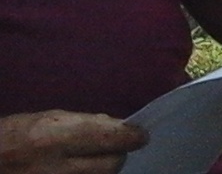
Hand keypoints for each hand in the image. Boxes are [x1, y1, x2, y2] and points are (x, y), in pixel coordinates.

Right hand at [0, 111, 146, 173]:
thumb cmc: (9, 138)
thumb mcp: (43, 121)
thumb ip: (82, 123)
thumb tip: (118, 126)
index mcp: (52, 139)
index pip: (109, 138)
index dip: (130, 136)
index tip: (140, 134)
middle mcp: (57, 168)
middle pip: (112, 165)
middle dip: (117, 154)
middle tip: (113, 147)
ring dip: (103, 168)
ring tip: (90, 159)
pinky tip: (81, 169)